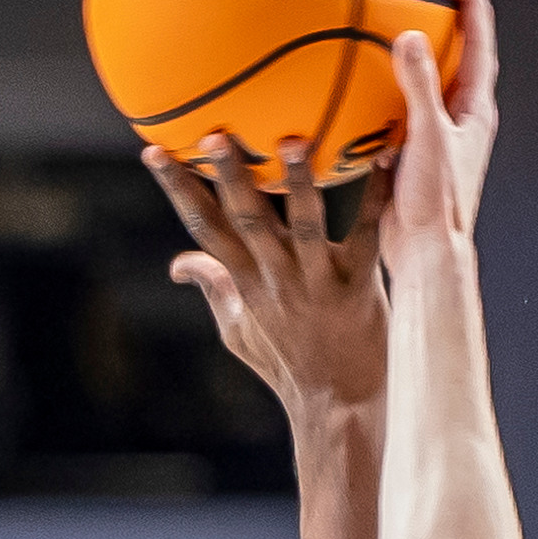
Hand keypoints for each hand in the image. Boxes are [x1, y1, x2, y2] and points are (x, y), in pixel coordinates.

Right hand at [142, 137, 390, 412]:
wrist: (338, 405)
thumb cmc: (290, 365)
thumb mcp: (239, 333)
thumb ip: (214, 290)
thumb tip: (178, 264)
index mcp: (245, 283)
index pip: (204, 229)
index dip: (178, 190)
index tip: (154, 149)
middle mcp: (277, 280)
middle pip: (246, 220)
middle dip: (228, 177)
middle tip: (213, 133)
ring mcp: (318, 284)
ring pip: (304, 225)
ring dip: (298, 182)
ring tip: (295, 141)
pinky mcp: (359, 288)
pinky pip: (366, 236)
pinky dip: (375, 197)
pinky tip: (383, 157)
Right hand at [382, 0, 498, 270]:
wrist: (426, 254)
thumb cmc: (437, 202)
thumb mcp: (428, 137)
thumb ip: (419, 87)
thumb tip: (408, 36)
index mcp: (475, 111)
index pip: (480, 46)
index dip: (474, 6)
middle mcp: (461, 121)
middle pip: (458, 58)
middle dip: (447, 21)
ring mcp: (437, 139)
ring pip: (426, 87)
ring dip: (412, 59)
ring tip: (392, 27)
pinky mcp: (414, 156)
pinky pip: (397, 114)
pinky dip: (383, 94)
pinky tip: (358, 87)